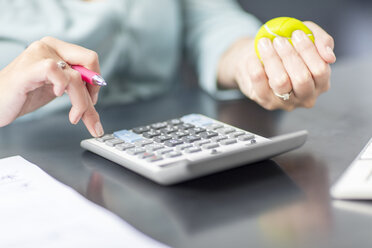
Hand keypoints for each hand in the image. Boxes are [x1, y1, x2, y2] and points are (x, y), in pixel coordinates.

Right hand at [0, 36, 103, 136]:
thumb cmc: (23, 95)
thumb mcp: (57, 90)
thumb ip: (77, 88)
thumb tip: (96, 99)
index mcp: (57, 49)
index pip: (90, 58)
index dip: (96, 81)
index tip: (92, 100)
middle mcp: (49, 47)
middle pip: (89, 61)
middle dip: (94, 90)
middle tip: (88, 110)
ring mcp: (38, 55)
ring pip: (75, 76)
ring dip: (81, 102)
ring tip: (75, 117)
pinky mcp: (28, 69)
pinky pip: (55, 70)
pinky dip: (62, 85)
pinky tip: (56, 95)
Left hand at [217, 21, 335, 110]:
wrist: (257, 59)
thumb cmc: (286, 49)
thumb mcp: (307, 37)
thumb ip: (322, 40)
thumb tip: (330, 56)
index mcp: (321, 83)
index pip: (320, 70)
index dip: (308, 51)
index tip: (296, 34)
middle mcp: (306, 97)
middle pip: (302, 78)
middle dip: (289, 55)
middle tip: (278, 40)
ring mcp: (286, 102)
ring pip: (281, 82)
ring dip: (272, 59)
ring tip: (265, 44)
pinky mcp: (266, 102)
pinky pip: (260, 86)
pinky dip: (255, 68)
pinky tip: (254, 57)